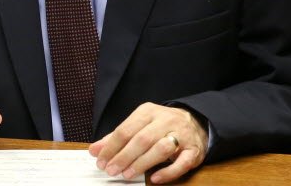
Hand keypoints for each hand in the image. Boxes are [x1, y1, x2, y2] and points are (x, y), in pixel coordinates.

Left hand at [88, 103, 206, 183]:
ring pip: (160, 149)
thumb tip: (95, 150)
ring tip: (127, 174)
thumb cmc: (161, 126)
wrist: (195, 122)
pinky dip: (167, 172)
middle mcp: (165, 121)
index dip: (111, 146)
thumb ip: (117, 138)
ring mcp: (181, 135)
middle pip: (141, 139)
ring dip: (141, 163)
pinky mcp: (193, 150)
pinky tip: (154, 178)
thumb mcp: (139, 125)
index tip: (100, 160)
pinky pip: (181, 163)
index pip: (126, 129)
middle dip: (124, 156)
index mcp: (148, 112)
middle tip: (111, 170)